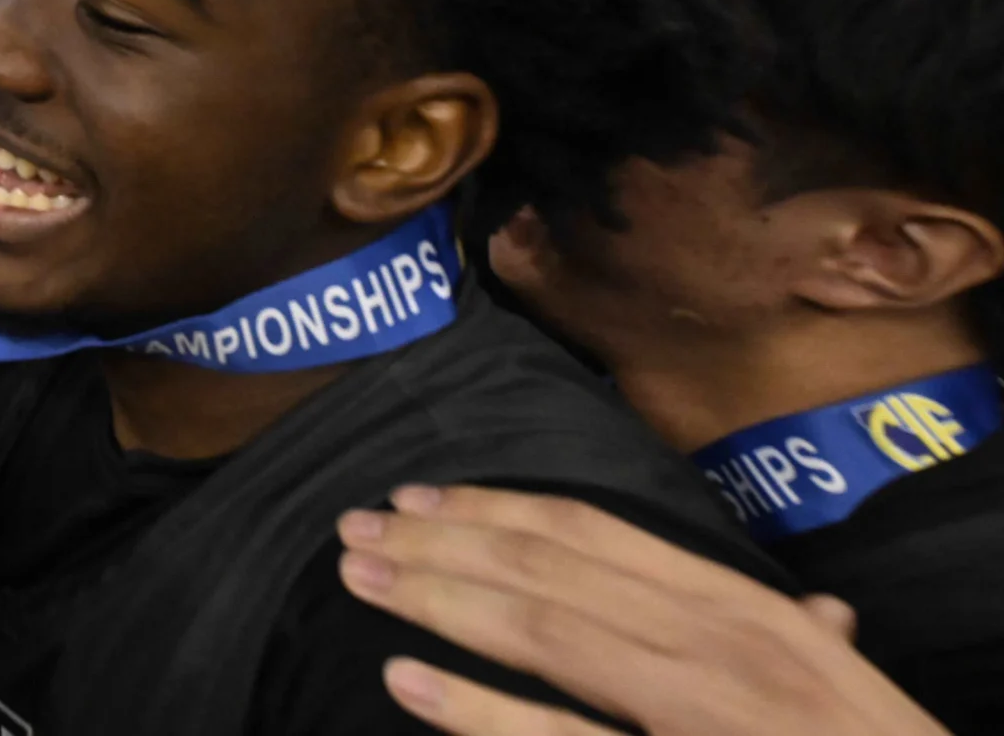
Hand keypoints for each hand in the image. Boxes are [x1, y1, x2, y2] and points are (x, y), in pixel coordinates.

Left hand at [336, 485, 947, 735]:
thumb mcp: (857, 698)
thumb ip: (820, 650)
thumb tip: (828, 615)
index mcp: (753, 614)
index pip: (598, 536)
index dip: (496, 510)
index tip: (416, 498)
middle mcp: (722, 646)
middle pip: (551, 568)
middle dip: (442, 542)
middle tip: (355, 530)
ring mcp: (698, 713)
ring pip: (544, 632)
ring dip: (438, 597)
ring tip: (360, 578)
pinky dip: (478, 709)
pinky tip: (408, 683)